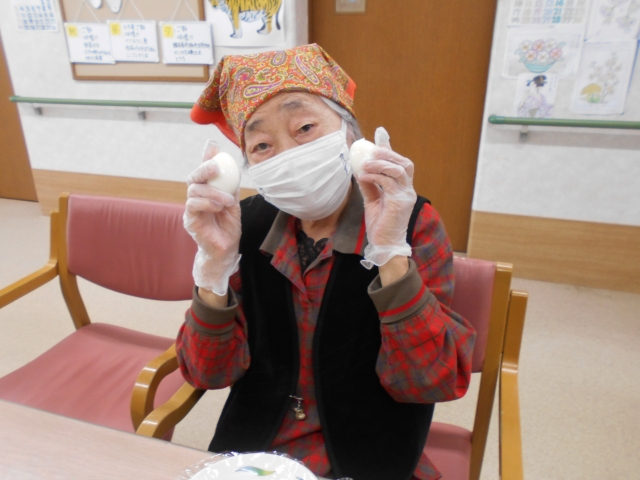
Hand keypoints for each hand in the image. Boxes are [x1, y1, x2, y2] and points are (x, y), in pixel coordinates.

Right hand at [184, 143, 241, 295]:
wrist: (225, 250)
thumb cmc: (228, 228)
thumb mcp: (233, 205)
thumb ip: (231, 188)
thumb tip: (234, 170)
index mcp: (207, 191)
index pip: (204, 171)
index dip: (206, 157)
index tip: (213, 145)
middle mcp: (196, 197)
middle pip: (194, 176)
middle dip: (204, 167)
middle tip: (216, 167)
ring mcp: (191, 208)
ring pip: (194, 189)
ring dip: (212, 191)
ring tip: (227, 200)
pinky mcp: (190, 219)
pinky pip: (193, 205)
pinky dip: (207, 202)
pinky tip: (218, 206)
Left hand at [356, 127, 416, 269]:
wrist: (384, 246)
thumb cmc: (380, 226)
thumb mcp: (372, 201)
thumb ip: (370, 185)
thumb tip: (361, 170)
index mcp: (403, 189)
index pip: (400, 164)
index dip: (390, 148)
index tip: (380, 133)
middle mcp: (408, 191)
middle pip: (404, 163)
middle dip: (388, 153)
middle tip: (371, 150)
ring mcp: (406, 196)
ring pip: (398, 170)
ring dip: (380, 164)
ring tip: (365, 164)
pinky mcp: (400, 203)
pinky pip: (389, 183)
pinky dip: (375, 176)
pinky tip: (363, 175)